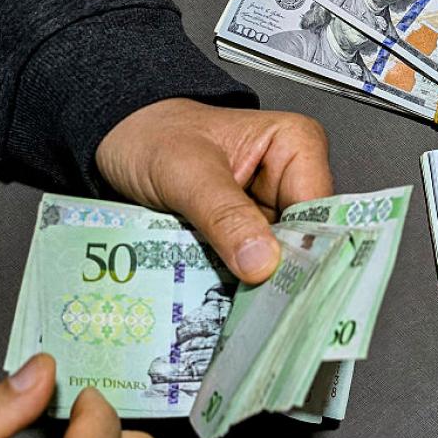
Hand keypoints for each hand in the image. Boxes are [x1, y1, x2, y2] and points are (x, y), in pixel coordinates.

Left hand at [96, 98, 332, 284]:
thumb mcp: (186, 172)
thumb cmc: (152, 136)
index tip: (281, 283)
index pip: (318, 209)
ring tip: (239, 301)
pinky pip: (256, 265)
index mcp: (297, 146)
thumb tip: (262, 261)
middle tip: (258, 300)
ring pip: (282, 259)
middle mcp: (293, 179)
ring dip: (260, 282)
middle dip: (281, 271)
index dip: (302, 248)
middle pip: (305, 239)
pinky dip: (242, 281)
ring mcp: (273, 210)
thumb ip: (225, 214)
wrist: (120, 139)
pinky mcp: (252, 234)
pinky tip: (230, 295)